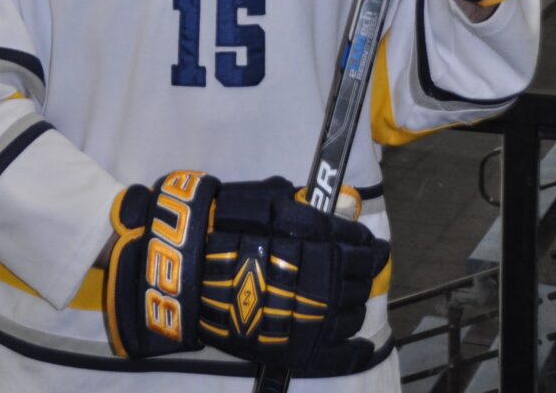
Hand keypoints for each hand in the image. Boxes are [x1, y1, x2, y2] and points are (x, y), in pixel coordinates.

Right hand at [106, 172, 388, 373]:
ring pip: (351, 313)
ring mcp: (308, 314)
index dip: (368, 246)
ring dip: (355, 304)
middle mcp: (319, 275)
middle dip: (363, 274)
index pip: (358, 245)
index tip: (372, 247)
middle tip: (360, 270)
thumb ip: (303, 205)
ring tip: (348, 298)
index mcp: (315, 237)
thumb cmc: (221, 225)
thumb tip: (336, 202)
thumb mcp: (264, 202)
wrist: (183, 266)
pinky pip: (334, 354)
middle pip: (359, 279)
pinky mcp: (292, 345)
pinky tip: (359, 346)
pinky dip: (352, 351)